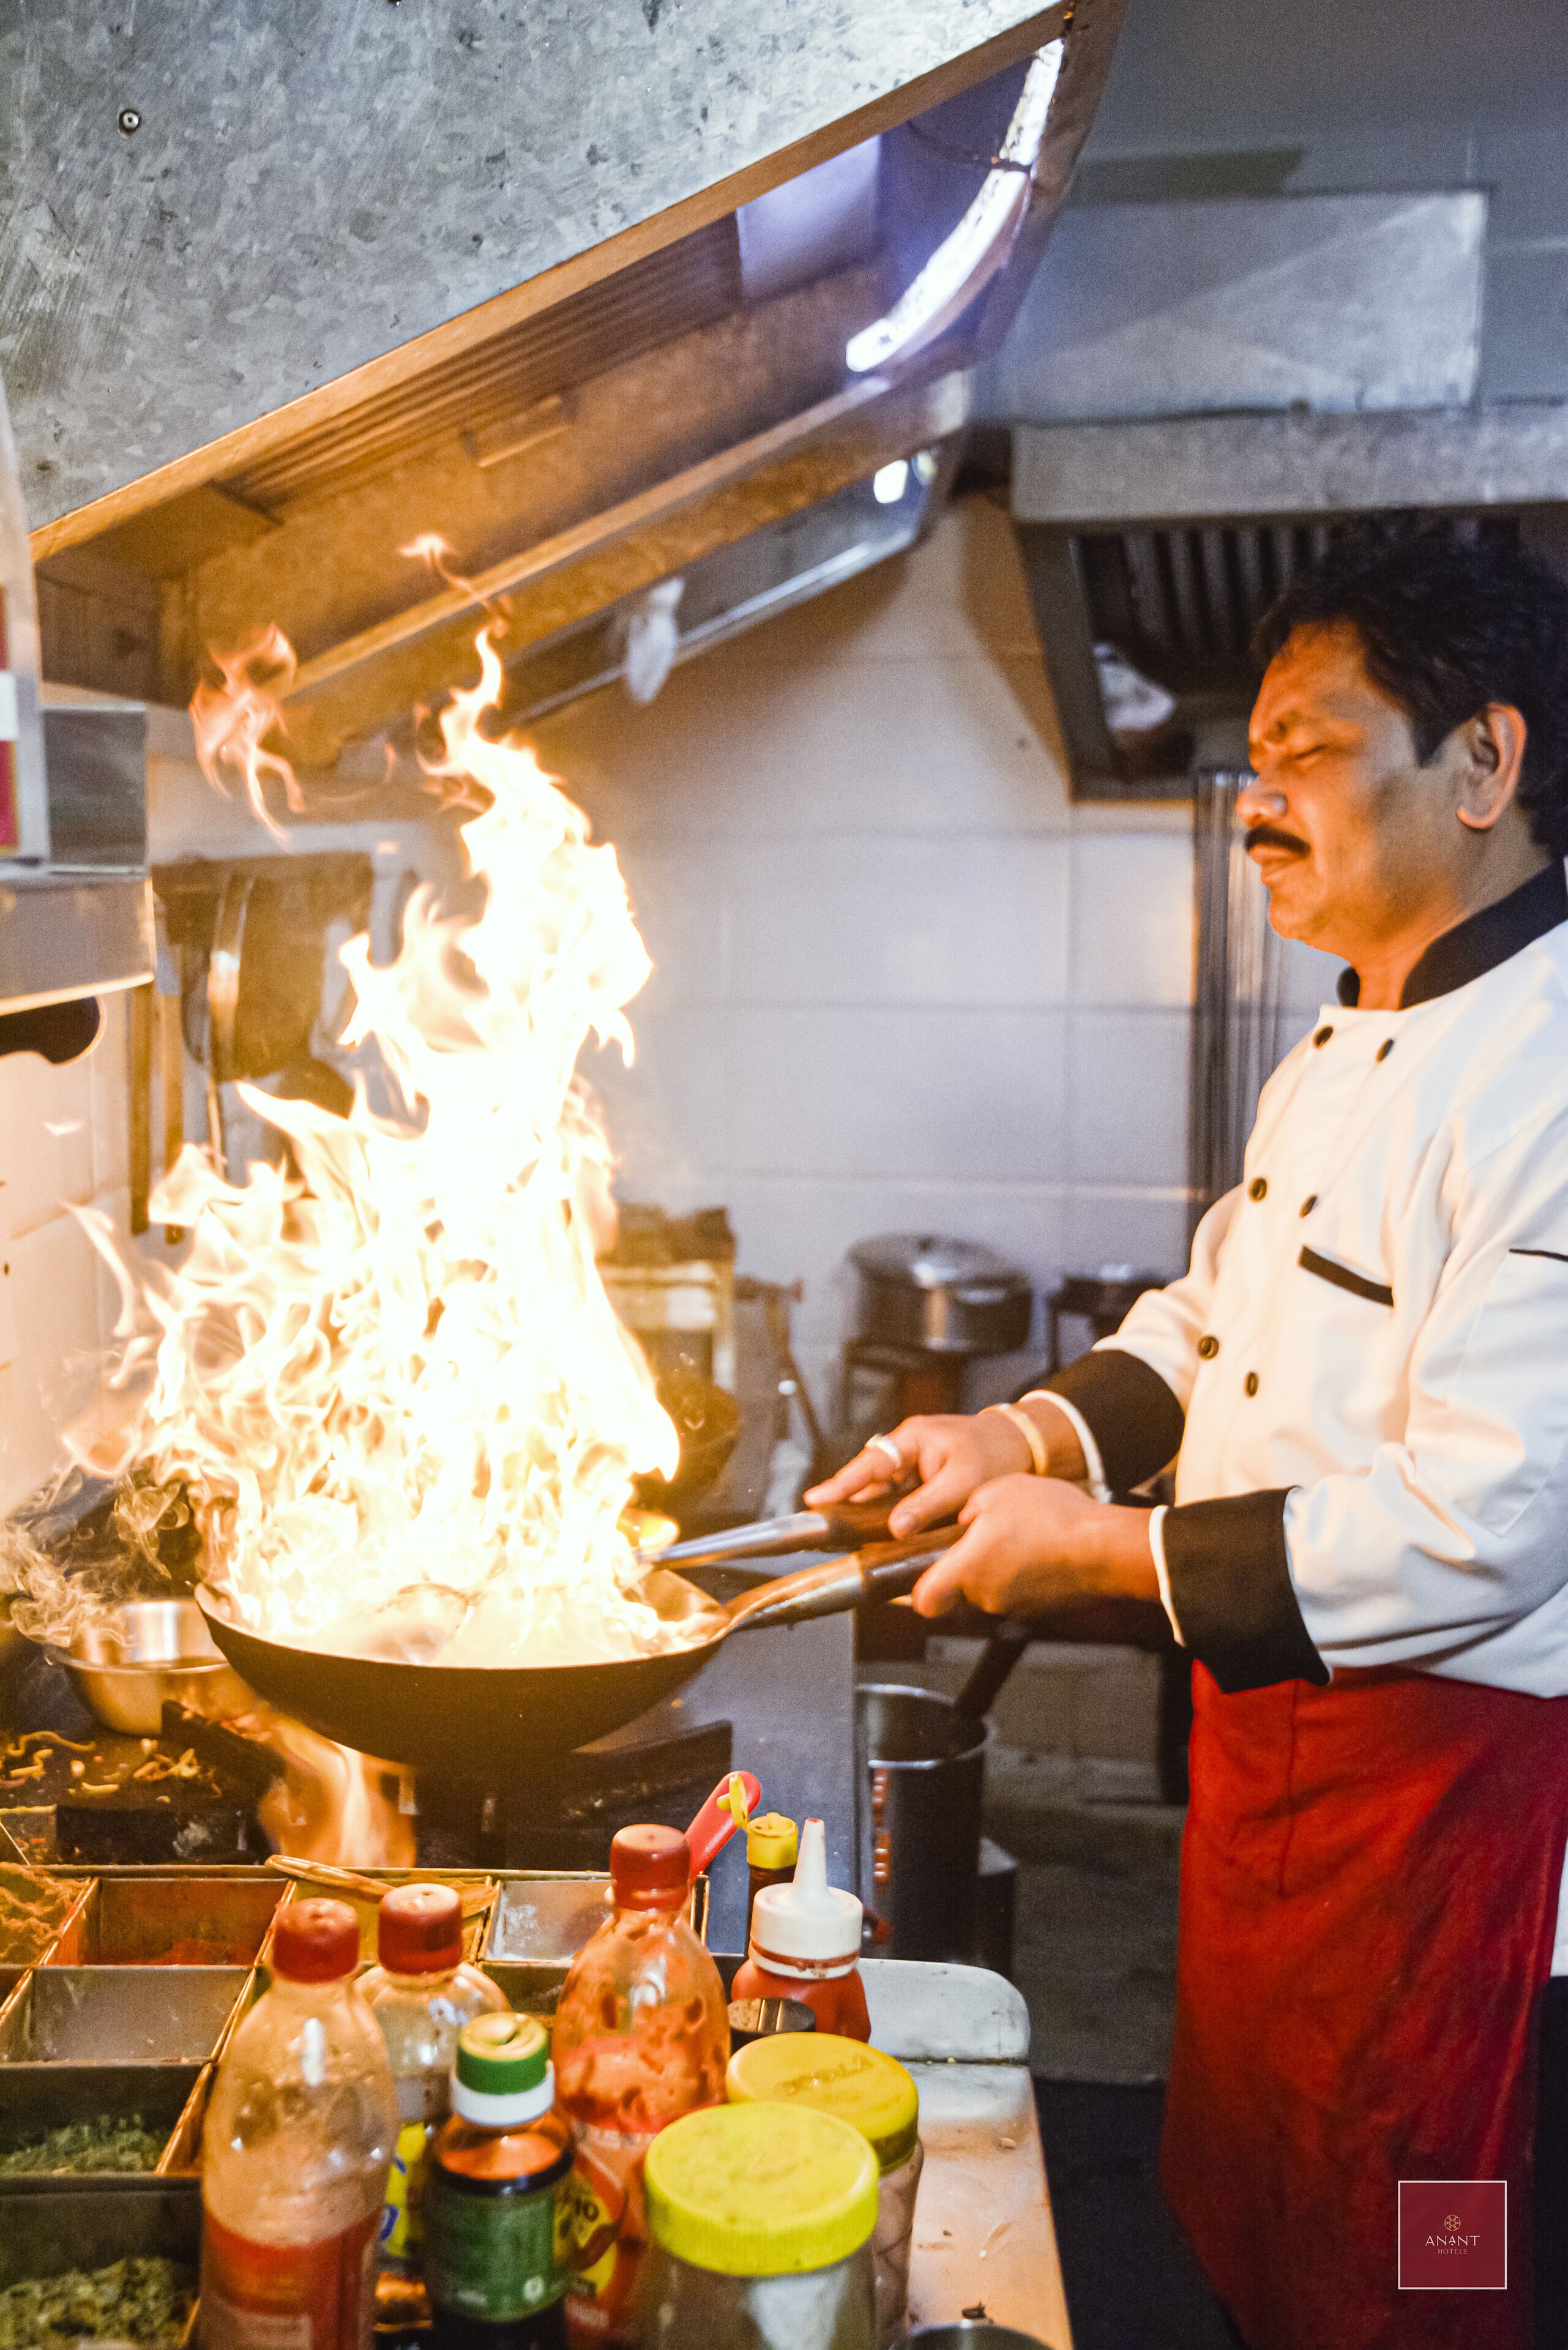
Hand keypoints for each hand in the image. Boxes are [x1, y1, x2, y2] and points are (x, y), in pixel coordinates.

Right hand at [806, 1413, 1033, 1538]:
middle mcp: (906, 1450)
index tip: (817, 1500)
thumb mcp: (964, 1481)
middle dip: (847, 1503)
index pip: (870, 1462)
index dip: (842, 1483)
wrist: (1022, 1447)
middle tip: (822, 1527)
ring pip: (881, 1494)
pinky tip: (881, 1539)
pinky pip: (896, 1501)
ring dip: (868, 1514)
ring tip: (845, 1539)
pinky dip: (889, 1518)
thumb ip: (928, 1503)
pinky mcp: (920, 1483)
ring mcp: (912, 1467)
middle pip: (868, 1479)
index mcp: (913, 1439)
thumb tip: (896, 1527)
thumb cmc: (996, 1455)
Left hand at [910, 1476, 1158, 1617]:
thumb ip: (966, 1512)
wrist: (1103, 1545)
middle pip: (958, 1590)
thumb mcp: (995, 1492)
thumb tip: (962, 1523)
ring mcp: (1013, 1605)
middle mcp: (985, 1595)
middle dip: (964, 1566)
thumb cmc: (1049, 1516)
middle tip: (982, 1536)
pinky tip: (1037, 1549)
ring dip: (995, 1568)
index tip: (917, 1574)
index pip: (924, 1601)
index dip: (917, 1591)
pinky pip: (1016, 1591)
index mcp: (966, 1568)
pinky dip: (1021, 1575)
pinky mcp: (1038, 1608)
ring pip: (988, 1589)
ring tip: (1017, 1536)